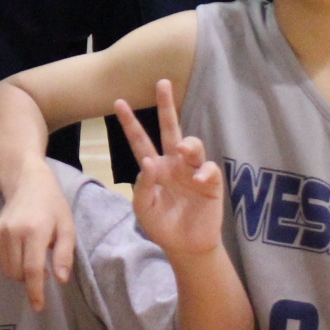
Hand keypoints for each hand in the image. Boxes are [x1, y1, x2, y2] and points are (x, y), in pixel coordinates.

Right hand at [0, 168, 75, 311]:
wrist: (27, 183)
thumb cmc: (52, 206)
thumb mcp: (67, 227)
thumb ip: (64, 255)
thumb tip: (61, 280)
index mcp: (34, 231)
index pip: (32, 269)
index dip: (35, 291)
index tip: (38, 307)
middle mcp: (12, 232)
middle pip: (17, 273)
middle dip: (30, 280)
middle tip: (44, 270)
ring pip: (6, 270)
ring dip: (20, 273)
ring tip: (32, 259)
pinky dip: (10, 263)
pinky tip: (20, 250)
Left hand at [118, 81, 223, 261]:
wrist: (185, 246)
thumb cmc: (162, 225)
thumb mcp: (144, 208)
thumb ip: (143, 186)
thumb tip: (148, 162)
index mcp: (154, 167)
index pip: (140, 140)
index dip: (130, 123)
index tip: (118, 102)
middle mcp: (173, 163)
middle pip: (170, 129)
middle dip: (166, 106)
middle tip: (161, 83)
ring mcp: (192, 171)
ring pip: (193, 145)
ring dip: (189, 143)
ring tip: (184, 149)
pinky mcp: (211, 184)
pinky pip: (209, 170)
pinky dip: (204, 172)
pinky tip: (198, 181)